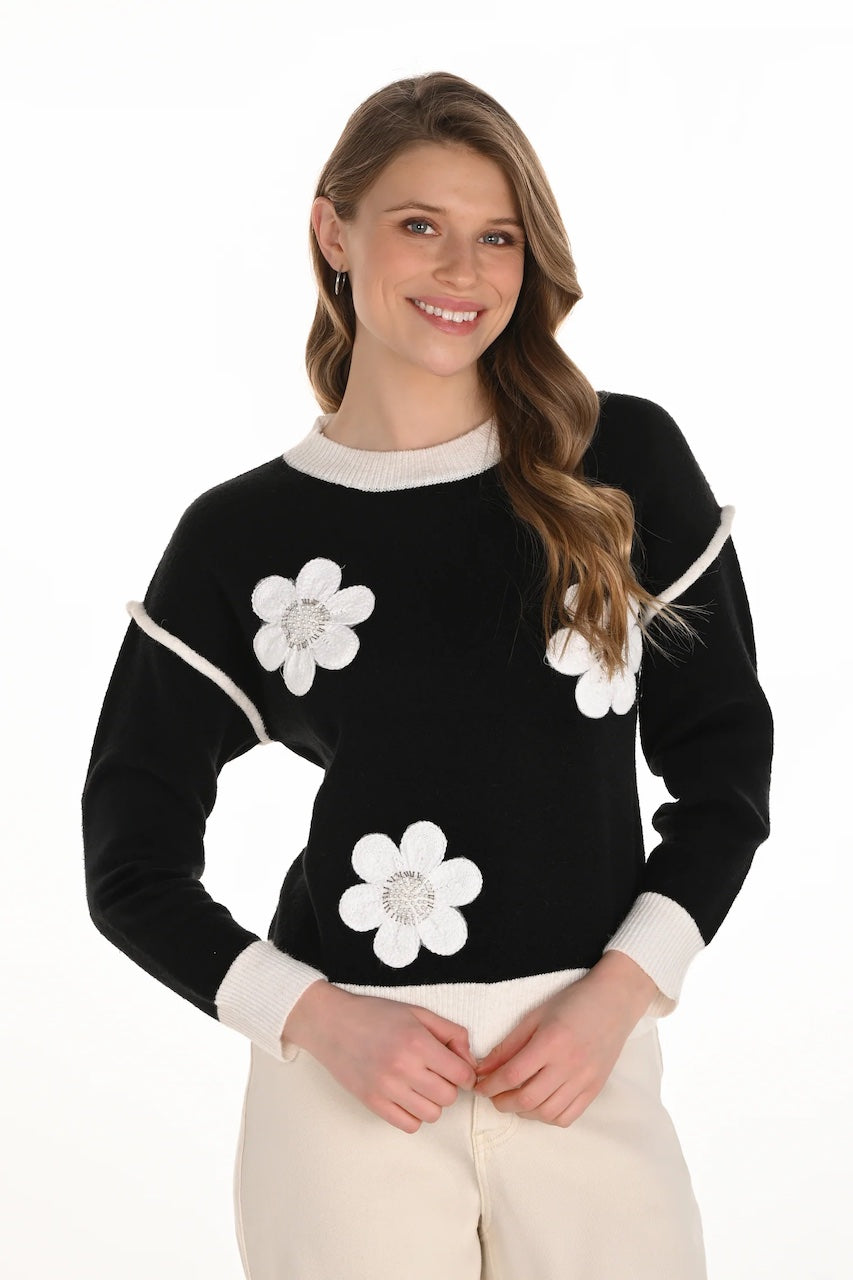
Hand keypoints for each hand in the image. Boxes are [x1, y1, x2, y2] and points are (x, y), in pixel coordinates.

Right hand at [283, 983, 478, 1134]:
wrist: (332, 1024)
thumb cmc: (376, 1015)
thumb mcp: (418, 1013)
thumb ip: (451, 1033)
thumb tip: (470, 1060)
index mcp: (418, 1042)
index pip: (461, 1074)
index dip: (465, 1073)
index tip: (458, 1069)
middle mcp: (404, 1068)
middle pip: (449, 1097)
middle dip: (448, 1086)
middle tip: (435, 1074)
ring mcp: (387, 1089)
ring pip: (432, 1114)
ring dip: (432, 1102)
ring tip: (420, 1085)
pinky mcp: (373, 1103)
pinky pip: (409, 1125)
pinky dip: (414, 1115)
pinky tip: (407, 1097)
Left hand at [472, 959, 655, 1127]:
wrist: (614, 1002)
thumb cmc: (573, 1002)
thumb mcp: (535, 1015)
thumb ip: (509, 1044)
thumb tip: (483, 1067)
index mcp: (551, 1042)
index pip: (512, 1075)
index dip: (490, 1085)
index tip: (479, 1086)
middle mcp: (569, 1065)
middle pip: (527, 1099)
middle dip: (502, 1102)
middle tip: (493, 1096)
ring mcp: (585, 1080)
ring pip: (546, 1113)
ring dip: (523, 1112)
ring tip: (514, 1100)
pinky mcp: (595, 1089)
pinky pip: (567, 1117)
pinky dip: (547, 1117)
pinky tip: (539, 1105)